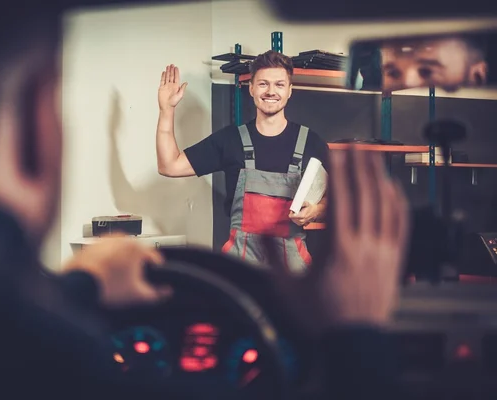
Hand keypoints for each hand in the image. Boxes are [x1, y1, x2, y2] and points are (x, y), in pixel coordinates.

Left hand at [63, 233, 171, 308]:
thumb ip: (157, 294)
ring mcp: (105, 241)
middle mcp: (121, 239)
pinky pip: (104, 254)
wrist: (78, 284)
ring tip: (115, 279)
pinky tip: (103, 275)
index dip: (157, 271)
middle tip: (131, 282)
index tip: (154, 278)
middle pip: (136, 254)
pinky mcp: (91, 245)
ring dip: (121, 263)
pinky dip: (106, 262)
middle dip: (136, 267)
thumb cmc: (105, 286)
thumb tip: (166, 292)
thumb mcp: (137, 295)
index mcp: (136, 247)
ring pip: (120, 253)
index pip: (155, 257)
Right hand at [158, 64, 186, 110]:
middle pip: (171, 76)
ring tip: (168, 67)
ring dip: (168, 72)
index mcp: (176, 86)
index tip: (176, 67)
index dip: (176, 72)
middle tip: (172, 65)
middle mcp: (171, 85)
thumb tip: (186, 83)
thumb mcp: (180, 95)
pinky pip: (162, 80)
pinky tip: (164, 73)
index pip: (176, 77)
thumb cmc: (173, 103)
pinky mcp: (162, 88)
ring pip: (167, 77)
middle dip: (172, 70)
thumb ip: (182, 88)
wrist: (166, 106)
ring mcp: (166, 86)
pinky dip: (163, 76)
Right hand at [265, 148, 409, 332]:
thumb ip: (271, 257)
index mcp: (338, 249)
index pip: (340, 199)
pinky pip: (401, 224)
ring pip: (385, 206)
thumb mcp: (286, 288)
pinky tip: (393, 189)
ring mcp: (383, 251)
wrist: (353, 342)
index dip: (338, 171)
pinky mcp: (394, 259)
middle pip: (365, 195)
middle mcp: (364, 244)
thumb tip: (260, 231)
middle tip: (356, 143)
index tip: (336, 151)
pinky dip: (397, 203)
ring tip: (374, 157)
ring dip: (379, 178)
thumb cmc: (320, 317)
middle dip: (360, 166)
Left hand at [289, 202, 318, 225]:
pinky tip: (298, 217)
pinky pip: (297, 223)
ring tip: (297, 214)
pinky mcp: (303, 224)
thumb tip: (295, 205)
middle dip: (293, 215)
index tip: (292, 211)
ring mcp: (302, 223)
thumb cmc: (311, 208)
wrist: (316, 211)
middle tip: (295, 211)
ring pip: (294, 221)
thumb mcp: (306, 203)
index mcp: (302, 216)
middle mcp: (302, 220)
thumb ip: (300, 204)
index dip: (291, 213)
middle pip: (292, 219)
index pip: (291, 216)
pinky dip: (296, 220)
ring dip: (294, 217)